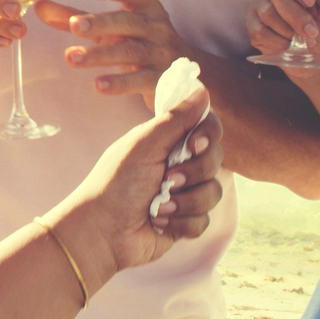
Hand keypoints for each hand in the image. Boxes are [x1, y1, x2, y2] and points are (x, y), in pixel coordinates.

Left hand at [38, 0, 193, 109]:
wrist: (191, 75)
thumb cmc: (141, 42)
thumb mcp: (112, 27)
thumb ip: (75, 16)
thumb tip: (38, 7)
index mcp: (145, 7)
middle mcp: (155, 27)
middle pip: (127, 22)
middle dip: (100, 23)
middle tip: (74, 25)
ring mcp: (161, 54)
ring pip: (130, 52)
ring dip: (100, 55)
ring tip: (71, 58)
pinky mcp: (163, 81)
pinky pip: (141, 81)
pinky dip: (120, 83)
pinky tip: (98, 84)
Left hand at [47, 84, 222, 279]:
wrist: (102, 231)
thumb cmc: (116, 182)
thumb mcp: (145, 144)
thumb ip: (176, 118)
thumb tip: (202, 87)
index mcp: (167, 141)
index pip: (206, 128)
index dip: (207, 135)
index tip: (193, 144)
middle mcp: (178, 164)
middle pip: (216, 160)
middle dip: (194, 173)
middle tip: (167, 180)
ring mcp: (183, 194)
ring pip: (213, 192)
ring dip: (186, 202)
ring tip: (158, 207)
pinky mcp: (185, 221)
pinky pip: (204, 220)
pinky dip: (182, 222)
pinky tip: (158, 223)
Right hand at [248, 0, 319, 68]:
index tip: (310, 2)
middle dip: (295, 14)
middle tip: (312, 31)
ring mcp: (260, 6)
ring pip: (267, 12)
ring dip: (289, 30)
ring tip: (303, 40)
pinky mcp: (252, 26)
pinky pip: (259, 30)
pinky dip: (278, 42)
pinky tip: (289, 45)